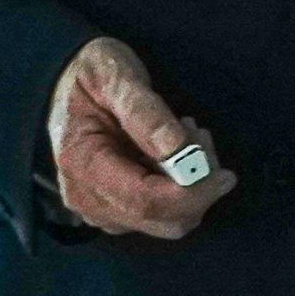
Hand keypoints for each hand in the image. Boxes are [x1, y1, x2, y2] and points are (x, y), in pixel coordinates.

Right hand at [44, 37, 237, 239]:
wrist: (69, 84)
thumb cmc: (92, 74)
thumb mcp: (115, 75)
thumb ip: (144, 111)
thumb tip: (176, 148)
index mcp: (82, 164)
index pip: (143, 201)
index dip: (190, 194)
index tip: (225, 175)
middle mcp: (87, 198)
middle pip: (161, 221)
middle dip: (197, 186)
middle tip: (198, 133)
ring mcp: (102, 209)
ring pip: (169, 221)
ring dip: (193, 184)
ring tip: (186, 132)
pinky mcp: (118, 210)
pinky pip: (164, 213)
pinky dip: (184, 187)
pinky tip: (178, 149)